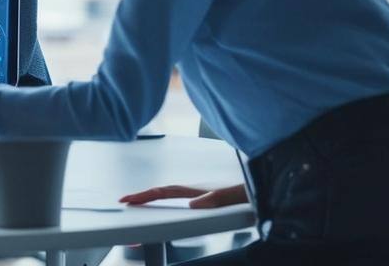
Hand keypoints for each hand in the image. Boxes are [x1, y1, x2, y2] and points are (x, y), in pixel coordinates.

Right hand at [119, 183, 247, 208]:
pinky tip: (164, 204)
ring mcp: (199, 193)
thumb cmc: (249, 191)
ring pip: (169, 194)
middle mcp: (195, 190)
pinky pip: (178, 198)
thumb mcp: (234, 196)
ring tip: (138, 202)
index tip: (127, 199)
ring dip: (152, 196)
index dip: (144, 195)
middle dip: (142, 195)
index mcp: (197, 190)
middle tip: (125, 201)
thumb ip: (215, 199)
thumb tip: (191, 205)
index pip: (164, 192)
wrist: (263, 183)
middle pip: (162, 191)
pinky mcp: (205, 198)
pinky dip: (164, 199)